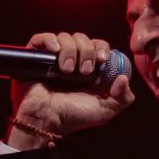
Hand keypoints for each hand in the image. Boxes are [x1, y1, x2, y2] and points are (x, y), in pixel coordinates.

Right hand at [5, 31, 132, 146]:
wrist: (47, 121)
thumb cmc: (73, 117)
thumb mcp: (105, 111)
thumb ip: (123, 98)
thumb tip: (123, 77)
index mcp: (87, 69)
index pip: (98, 45)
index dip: (102, 48)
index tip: (102, 60)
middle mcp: (71, 61)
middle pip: (83, 38)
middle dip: (87, 51)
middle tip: (85, 71)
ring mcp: (52, 59)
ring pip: (65, 37)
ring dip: (70, 50)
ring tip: (67, 71)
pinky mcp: (35, 58)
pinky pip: (41, 38)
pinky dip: (50, 41)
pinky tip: (55, 52)